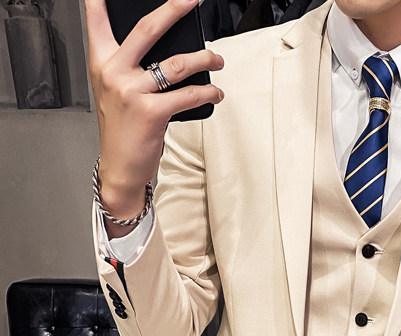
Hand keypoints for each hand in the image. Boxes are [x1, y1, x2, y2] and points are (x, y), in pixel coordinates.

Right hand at [85, 0, 225, 231]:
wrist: (119, 167)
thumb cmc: (121, 129)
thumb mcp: (114, 91)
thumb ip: (129, 66)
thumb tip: (168, 51)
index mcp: (102, 62)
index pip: (97, 21)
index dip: (101, 0)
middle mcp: (114, 72)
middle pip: (147, 29)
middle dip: (173, 9)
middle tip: (192, 0)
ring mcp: (132, 91)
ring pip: (177, 64)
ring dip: (204, 60)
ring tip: (217, 60)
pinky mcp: (152, 112)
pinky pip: (188, 95)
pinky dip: (207, 93)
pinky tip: (215, 93)